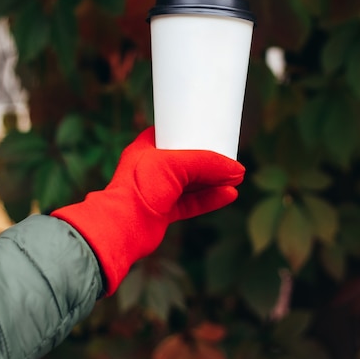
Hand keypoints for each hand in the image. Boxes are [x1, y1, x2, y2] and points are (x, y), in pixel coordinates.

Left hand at [52, 127, 244, 294]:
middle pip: (187, 160)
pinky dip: (210, 199)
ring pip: (191, 183)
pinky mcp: (163, 212)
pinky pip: (191, 203)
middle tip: (232, 159)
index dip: (192, 131)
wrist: (122, 227)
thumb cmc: (139, 187)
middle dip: (210, 161)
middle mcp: (151, 168)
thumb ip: (207, 164)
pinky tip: (229, 195)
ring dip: (214, 180)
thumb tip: (236, 170)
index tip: (213, 131)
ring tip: (237, 178)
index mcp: (147, 147)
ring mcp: (157, 191)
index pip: (173, 133)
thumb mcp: (175, 164)